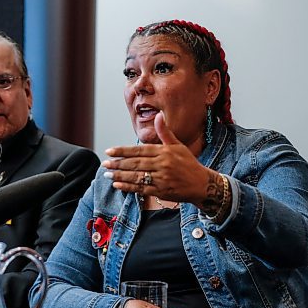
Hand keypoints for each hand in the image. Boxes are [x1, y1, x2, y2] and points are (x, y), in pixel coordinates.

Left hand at [102, 112, 216, 206]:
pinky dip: (128, 187)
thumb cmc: (188, 163)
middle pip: (135, 164)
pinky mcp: (161, 191)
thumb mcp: (178, 145)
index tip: (109, 151)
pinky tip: (117, 185)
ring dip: (120, 176)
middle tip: (104, 164)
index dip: (123, 151)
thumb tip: (158, 115)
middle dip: (118, 164)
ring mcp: (162, 179)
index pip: (139, 150)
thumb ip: (164, 132)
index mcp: (164, 152)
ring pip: (137, 176)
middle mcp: (162, 165)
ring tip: (107, 174)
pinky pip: (141, 189)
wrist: (202, 184)